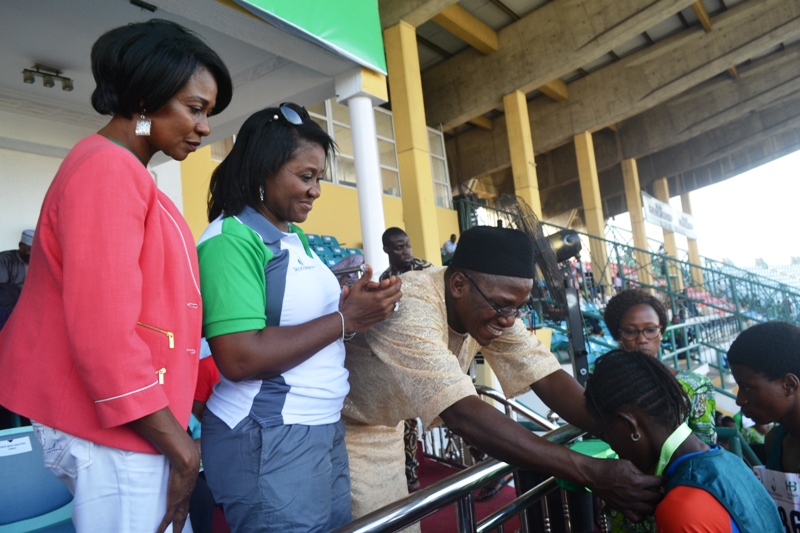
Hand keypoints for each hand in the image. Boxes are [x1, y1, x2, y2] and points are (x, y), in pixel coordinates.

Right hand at [129, 408, 200, 532]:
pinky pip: (167, 518)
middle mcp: (186, 495)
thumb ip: (188, 451)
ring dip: (176, 527)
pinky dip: (163, 527)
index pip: (186, 498)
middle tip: (179, 530)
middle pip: (184, 512)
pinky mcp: (173, 502)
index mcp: (188, 485)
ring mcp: (180, 499)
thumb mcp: (188, 456)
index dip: (184, 505)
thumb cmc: (187, 454)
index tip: (182, 509)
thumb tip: (191, 442)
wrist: (187, 458)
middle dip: (181, 522)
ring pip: (178, 518)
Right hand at [340, 265, 401, 331]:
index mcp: (378, 297)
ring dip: (394, 296)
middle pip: (399, 295)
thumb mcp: (357, 288)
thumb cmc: (352, 304)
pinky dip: (392, 304)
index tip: (396, 278)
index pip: (395, 288)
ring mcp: (384, 312)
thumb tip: (368, 266)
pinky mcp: (383, 317)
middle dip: (397, 288)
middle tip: (394, 284)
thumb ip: (365, 277)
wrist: (349, 319)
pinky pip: (393, 309)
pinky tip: (386, 300)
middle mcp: (383, 305)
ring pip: (397, 302)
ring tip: (389, 291)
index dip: (397, 281)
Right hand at [586, 458, 662, 521]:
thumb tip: (650, 477)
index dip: (663, 480)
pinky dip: (642, 515)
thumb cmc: (609, 467)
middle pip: (657, 498)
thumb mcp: (627, 464)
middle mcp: (635, 494)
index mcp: (637, 481)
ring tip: (653, 500)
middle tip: (660, 490)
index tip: (664, 479)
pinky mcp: (623, 509)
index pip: (658, 483)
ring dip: (654, 504)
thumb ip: (640, 472)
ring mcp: (629, 504)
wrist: (593, 475)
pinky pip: (637, 518)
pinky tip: (642, 509)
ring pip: (651, 510)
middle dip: (661, 493)